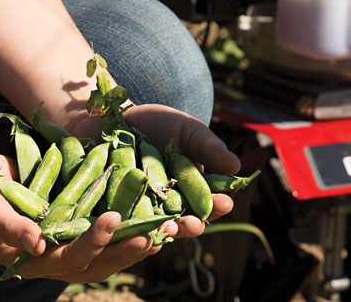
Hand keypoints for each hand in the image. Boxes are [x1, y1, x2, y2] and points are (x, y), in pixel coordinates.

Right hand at [0, 154, 185, 282]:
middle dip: (128, 249)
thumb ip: (8, 226)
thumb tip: (37, 243)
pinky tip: (155, 209)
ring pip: (109, 250)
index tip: (113, 220)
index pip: (70, 259)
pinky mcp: (75, 221)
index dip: (93, 244)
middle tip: (156, 233)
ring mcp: (67, 239)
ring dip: (138, 240)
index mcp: (34, 259)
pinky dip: (131, 221)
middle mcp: (55, 255)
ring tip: (168, 227)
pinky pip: (107, 226)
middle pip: (99, 262)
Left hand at [73, 104, 239, 223]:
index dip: (217, 206)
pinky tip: (134, 228)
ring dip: (162, 231)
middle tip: (192, 224)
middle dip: (190, 226)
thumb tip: (236, 166)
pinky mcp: (116, 214)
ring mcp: (142, 213)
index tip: (224, 202)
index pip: (209, 206)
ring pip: (154, 229)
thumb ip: (208, 148)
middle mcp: (169, 209)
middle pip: (183, 224)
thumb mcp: (187, 131)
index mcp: (192, 193)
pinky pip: (124, 225)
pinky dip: (129, 227)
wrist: (115, 120)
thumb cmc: (158, 125)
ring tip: (167, 229)